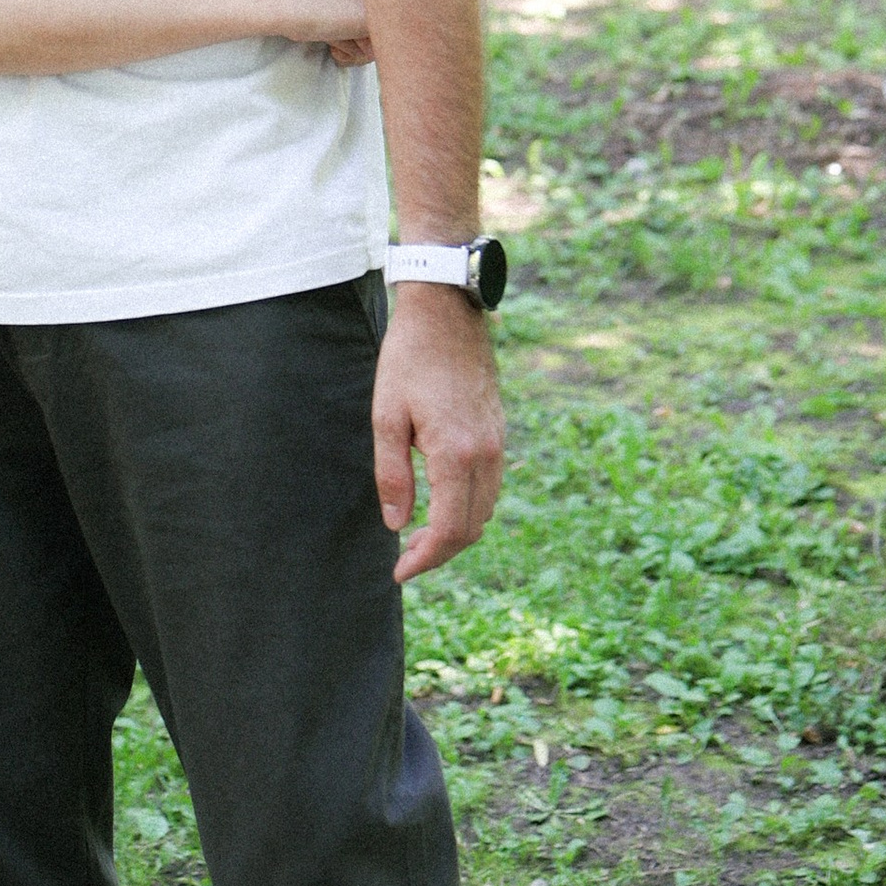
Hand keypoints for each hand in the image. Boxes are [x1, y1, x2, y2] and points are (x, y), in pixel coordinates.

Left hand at [373, 284, 503, 585]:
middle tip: (405, 558)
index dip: (426, 560)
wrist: (447, 313)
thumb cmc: (409, 360)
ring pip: (485, 510)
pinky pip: (490, 486)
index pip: (451, 530)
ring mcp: (498, 443)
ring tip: (419, 534)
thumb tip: (397, 524)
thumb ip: (392, 475)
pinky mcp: (499, 432)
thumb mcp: (386, 416)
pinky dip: (468, 506)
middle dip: (440, 551)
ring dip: (456, 530)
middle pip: (472, 528)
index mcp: (456, 454)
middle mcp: (486, 455)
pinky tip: (440, 501)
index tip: (400, 572)